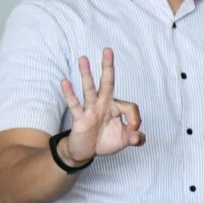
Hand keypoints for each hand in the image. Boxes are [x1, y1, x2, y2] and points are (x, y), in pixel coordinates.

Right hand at [55, 50, 143, 164]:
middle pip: (106, 83)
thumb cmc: (104, 141)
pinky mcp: (79, 119)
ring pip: (89, 89)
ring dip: (86, 74)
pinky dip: (69, 94)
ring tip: (83, 58)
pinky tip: (64, 81)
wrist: (84, 152)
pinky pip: (74, 105)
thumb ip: (136, 138)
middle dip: (107, 67)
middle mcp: (103, 105)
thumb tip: (139, 136)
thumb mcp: (124, 141)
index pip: (129, 106)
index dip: (135, 119)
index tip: (135, 131)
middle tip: (107, 50)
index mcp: (115, 108)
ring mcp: (90, 110)